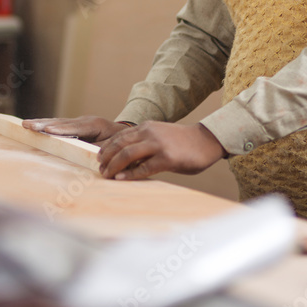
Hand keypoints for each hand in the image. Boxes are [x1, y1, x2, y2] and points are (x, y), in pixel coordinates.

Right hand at [21, 116, 129, 144]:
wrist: (125, 133)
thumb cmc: (120, 140)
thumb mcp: (113, 144)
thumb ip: (100, 148)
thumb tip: (88, 154)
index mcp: (94, 125)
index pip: (74, 128)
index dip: (60, 129)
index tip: (47, 130)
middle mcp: (84, 120)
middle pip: (61, 123)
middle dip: (43, 124)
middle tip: (27, 125)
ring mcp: (78, 121)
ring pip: (57, 122)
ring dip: (40, 123)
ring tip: (25, 124)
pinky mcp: (74, 125)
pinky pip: (58, 124)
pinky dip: (45, 125)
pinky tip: (34, 126)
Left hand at [97, 121, 227, 179]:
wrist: (206, 140)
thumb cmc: (183, 142)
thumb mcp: (160, 136)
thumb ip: (145, 143)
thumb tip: (127, 160)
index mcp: (146, 127)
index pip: (120, 136)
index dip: (107, 147)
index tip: (99, 158)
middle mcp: (149, 133)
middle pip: (120, 144)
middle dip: (106, 158)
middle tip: (100, 169)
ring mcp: (158, 145)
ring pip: (128, 154)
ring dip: (114, 166)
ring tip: (107, 175)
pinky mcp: (167, 158)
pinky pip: (144, 168)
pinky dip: (130, 174)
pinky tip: (122, 179)